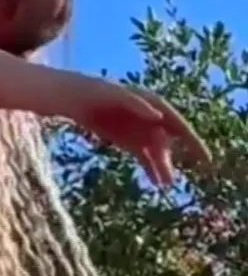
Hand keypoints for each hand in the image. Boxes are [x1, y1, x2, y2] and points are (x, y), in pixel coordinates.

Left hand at [61, 74, 210, 185]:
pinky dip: (150, 168)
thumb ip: (136, 104)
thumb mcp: (113, 94)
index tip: (203, 157)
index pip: (175, 122)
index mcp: (149, 102)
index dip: (191, 139)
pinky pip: (143, 156)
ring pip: (155, 151)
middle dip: (168, 157)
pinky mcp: (126, 139)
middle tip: (170, 178)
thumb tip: (159, 115)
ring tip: (165, 184)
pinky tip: (156, 182)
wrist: (71, 97)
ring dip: (161, 166)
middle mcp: (147, 117)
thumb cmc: (93, 90)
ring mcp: (137, 129)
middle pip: (164, 140)